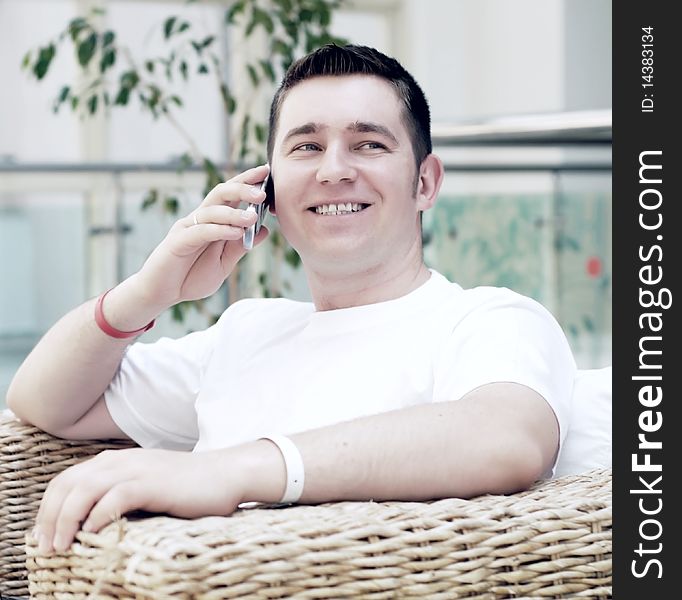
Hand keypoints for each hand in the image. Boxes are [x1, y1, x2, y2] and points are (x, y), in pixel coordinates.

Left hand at [32, 447, 245, 553]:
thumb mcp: (145, 485)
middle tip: (47, 547)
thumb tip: (88, 523)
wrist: (225, 474)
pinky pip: (114, 498)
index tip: (44, 537)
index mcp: (115, 460)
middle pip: (68, 484)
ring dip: (66, 520)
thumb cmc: (187, 487)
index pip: (67, 480)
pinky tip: (93, 535)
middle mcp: (121, 460)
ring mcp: (137, 469)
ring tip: (62, 545)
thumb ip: (119, 494)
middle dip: (50, 517)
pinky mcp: (152, 483)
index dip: (48, 508)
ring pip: (84, 490)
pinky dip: (97, 517)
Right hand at [135, 163, 270, 309]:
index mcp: (213, 222)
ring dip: (234, 213)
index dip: (247, 181)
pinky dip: (220, 230)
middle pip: (221, 193)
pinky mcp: (178, 240)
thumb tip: (264, 229)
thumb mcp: (223, 263)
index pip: (231, 195)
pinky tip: (237, 232)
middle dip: (242, 188)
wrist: (163, 294)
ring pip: (212, 210)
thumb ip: (240, 247)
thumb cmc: (191, 277)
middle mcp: (200, 219)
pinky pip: (201, 231)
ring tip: (252, 217)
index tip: (266, 172)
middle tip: (262, 193)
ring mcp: (188, 227)